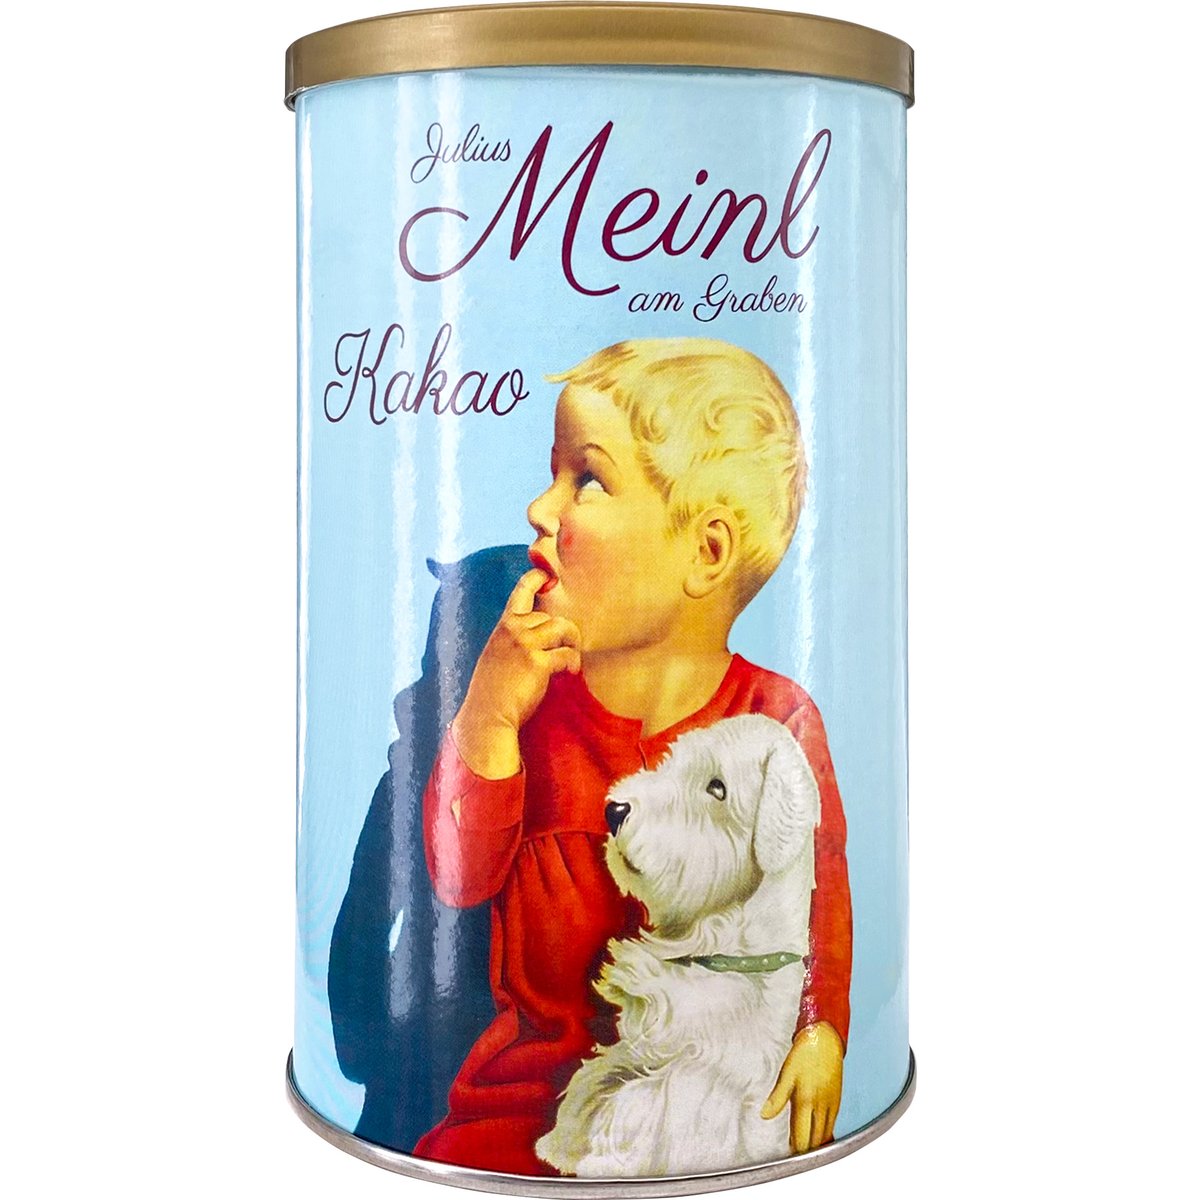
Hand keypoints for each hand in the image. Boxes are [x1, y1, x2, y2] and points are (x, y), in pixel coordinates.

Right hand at [452, 569, 581, 777]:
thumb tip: (541, 634)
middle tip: (568, 648)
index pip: (520, 593)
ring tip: (572, 658)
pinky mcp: (537, 663)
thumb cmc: (493, 691)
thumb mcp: (497, 655)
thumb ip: (513, 640)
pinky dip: (573, 663)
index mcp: (503, 627)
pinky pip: (566, 654)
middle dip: (563, 632)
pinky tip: (571, 672)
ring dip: (572, 642)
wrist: (487, 716)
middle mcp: (513, 630)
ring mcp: (524, 645)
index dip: (535, 579)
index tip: (547, 576)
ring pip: (562, 628)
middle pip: (550, 616)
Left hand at [760, 1021, 843, 1152]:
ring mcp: (831, 1105)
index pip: (802, 1136)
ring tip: (805, 1150)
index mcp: (805, 1101)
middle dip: (806, 1149)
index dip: (796, 1149)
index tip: (788, 1156)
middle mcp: (821, 1106)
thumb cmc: (804, 1054)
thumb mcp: (787, 1073)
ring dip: (816, 1143)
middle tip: (795, 1156)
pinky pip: (832, 1124)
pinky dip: (825, 1133)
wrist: (826, 1040)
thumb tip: (764, 1115)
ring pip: (825, 1134)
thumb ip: (777, 1098)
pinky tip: (819, 1135)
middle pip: (815, 1139)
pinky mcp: (837, 1100)